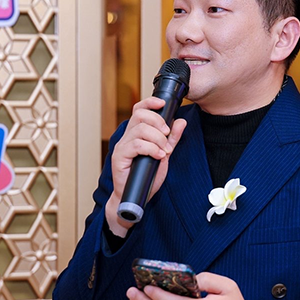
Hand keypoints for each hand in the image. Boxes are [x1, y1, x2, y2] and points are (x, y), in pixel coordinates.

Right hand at [105, 97, 186, 235]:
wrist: (136, 197)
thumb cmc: (147, 176)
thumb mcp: (165, 154)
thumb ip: (172, 139)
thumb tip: (180, 121)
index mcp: (136, 133)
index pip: (139, 110)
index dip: (150, 102)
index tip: (163, 104)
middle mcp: (127, 137)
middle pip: (140, 115)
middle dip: (158, 121)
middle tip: (167, 135)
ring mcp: (122, 146)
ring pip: (140, 129)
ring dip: (157, 138)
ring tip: (164, 151)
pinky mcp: (119, 157)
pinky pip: (136, 145)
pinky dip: (151, 148)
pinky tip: (159, 156)